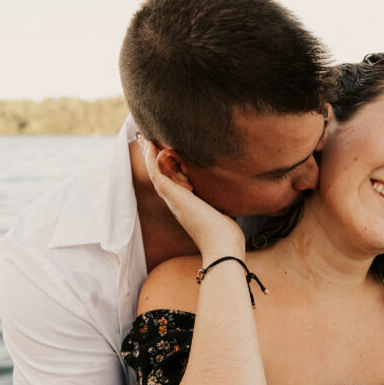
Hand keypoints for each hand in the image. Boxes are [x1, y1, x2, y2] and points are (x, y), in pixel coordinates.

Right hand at [140, 138, 244, 257]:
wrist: (222, 247)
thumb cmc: (227, 235)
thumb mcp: (224, 211)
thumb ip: (223, 200)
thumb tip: (236, 190)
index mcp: (187, 207)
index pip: (174, 184)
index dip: (170, 169)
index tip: (169, 154)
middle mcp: (176, 203)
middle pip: (161, 177)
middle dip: (155, 159)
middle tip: (149, 141)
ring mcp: (173, 200)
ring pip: (156, 173)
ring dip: (150, 155)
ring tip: (147, 138)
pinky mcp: (173, 196)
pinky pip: (156, 173)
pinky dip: (152, 159)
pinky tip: (151, 144)